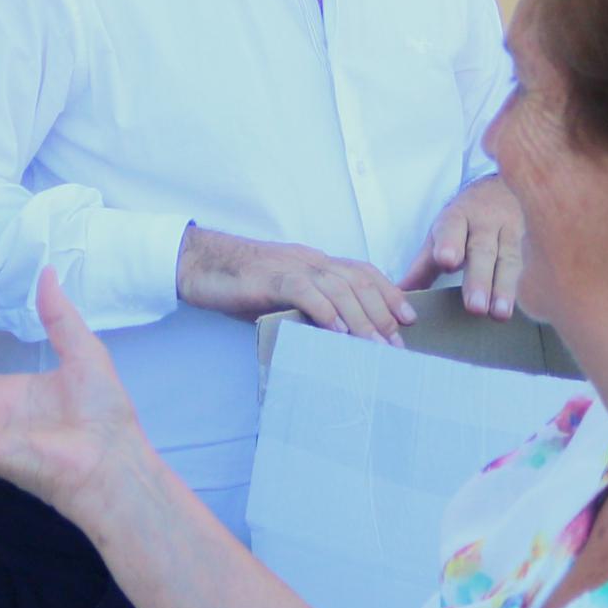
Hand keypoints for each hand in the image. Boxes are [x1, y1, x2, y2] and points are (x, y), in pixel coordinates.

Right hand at [179, 224, 416, 341]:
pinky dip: (325, 311)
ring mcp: (291, 267)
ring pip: (338, 287)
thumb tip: (332, 340)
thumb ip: (307, 310)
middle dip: (382, 314)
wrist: (199, 264)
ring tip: (374, 346)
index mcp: (315, 263)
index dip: (389, 293)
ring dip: (360, 318)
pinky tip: (338, 331)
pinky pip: (305, 291)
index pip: (362, 273)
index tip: (407, 319)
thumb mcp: (281, 296)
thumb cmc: (239, 285)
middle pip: (358, 282)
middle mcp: (310, 260)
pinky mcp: (271, 278)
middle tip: (395, 346)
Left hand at [403, 175, 525, 317]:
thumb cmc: (467, 220)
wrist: (503, 190)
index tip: (446, 260)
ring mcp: (513, 230)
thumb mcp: (442, 233)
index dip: (450, 243)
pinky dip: (529, 284)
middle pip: (482, 250)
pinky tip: (527, 305)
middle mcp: (487, 222)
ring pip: (510, 259)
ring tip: (499, 313)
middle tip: (474, 306)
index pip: (452, 228)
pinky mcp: (533, 242)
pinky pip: (531, 263)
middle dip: (479, 279)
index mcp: (458, 217)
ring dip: (505, 288)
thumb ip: (423, 265)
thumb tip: (399, 294)